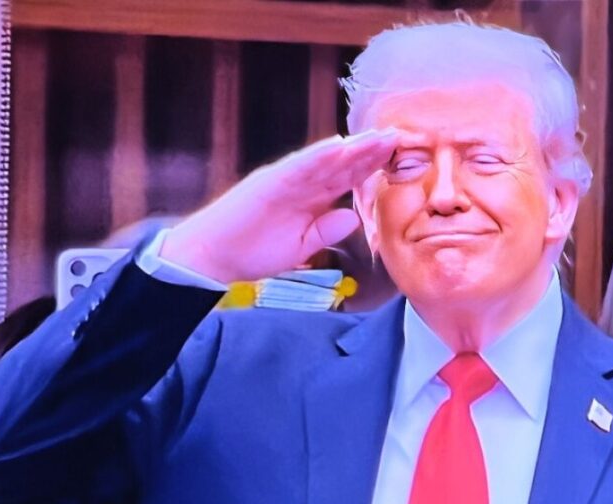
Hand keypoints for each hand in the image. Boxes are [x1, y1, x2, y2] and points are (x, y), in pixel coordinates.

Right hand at [161, 129, 397, 282]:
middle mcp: (301, 183)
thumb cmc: (255, 251)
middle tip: (397, 137)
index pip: (347, 178)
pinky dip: (318, 156)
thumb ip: (326, 231)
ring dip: (351, 148)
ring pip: (325, 160)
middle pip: (341, 163)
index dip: (371, 167)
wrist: (215, 257)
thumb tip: (355, 218)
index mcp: (311, 198)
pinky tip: (339, 146)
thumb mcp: (301, 247)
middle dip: (369, 151)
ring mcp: (285, 179)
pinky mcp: (269, 182)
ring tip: (376, 138)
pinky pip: (298, 166)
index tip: (398, 158)